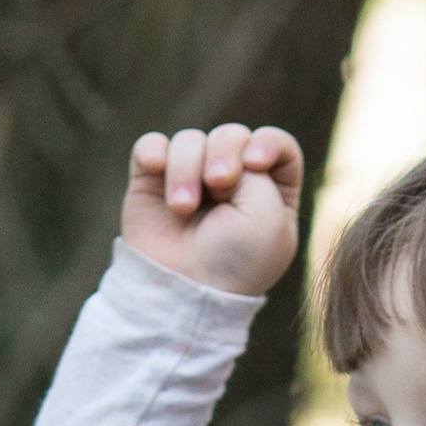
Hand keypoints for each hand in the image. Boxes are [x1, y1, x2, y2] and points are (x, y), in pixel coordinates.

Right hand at [122, 124, 303, 296]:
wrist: (183, 291)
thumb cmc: (235, 261)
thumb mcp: (269, 215)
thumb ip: (254, 165)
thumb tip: (209, 150)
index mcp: (270, 191)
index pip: (273, 142)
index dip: (267, 141)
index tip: (255, 162)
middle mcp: (231, 181)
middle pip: (231, 135)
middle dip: (224, 154)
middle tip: (218, 186)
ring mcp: (190, 180)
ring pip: (190, 140)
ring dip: (187, 168)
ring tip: (183, 208)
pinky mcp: (152, 184)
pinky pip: (151, 145)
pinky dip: (153, 152)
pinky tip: (156, 169)